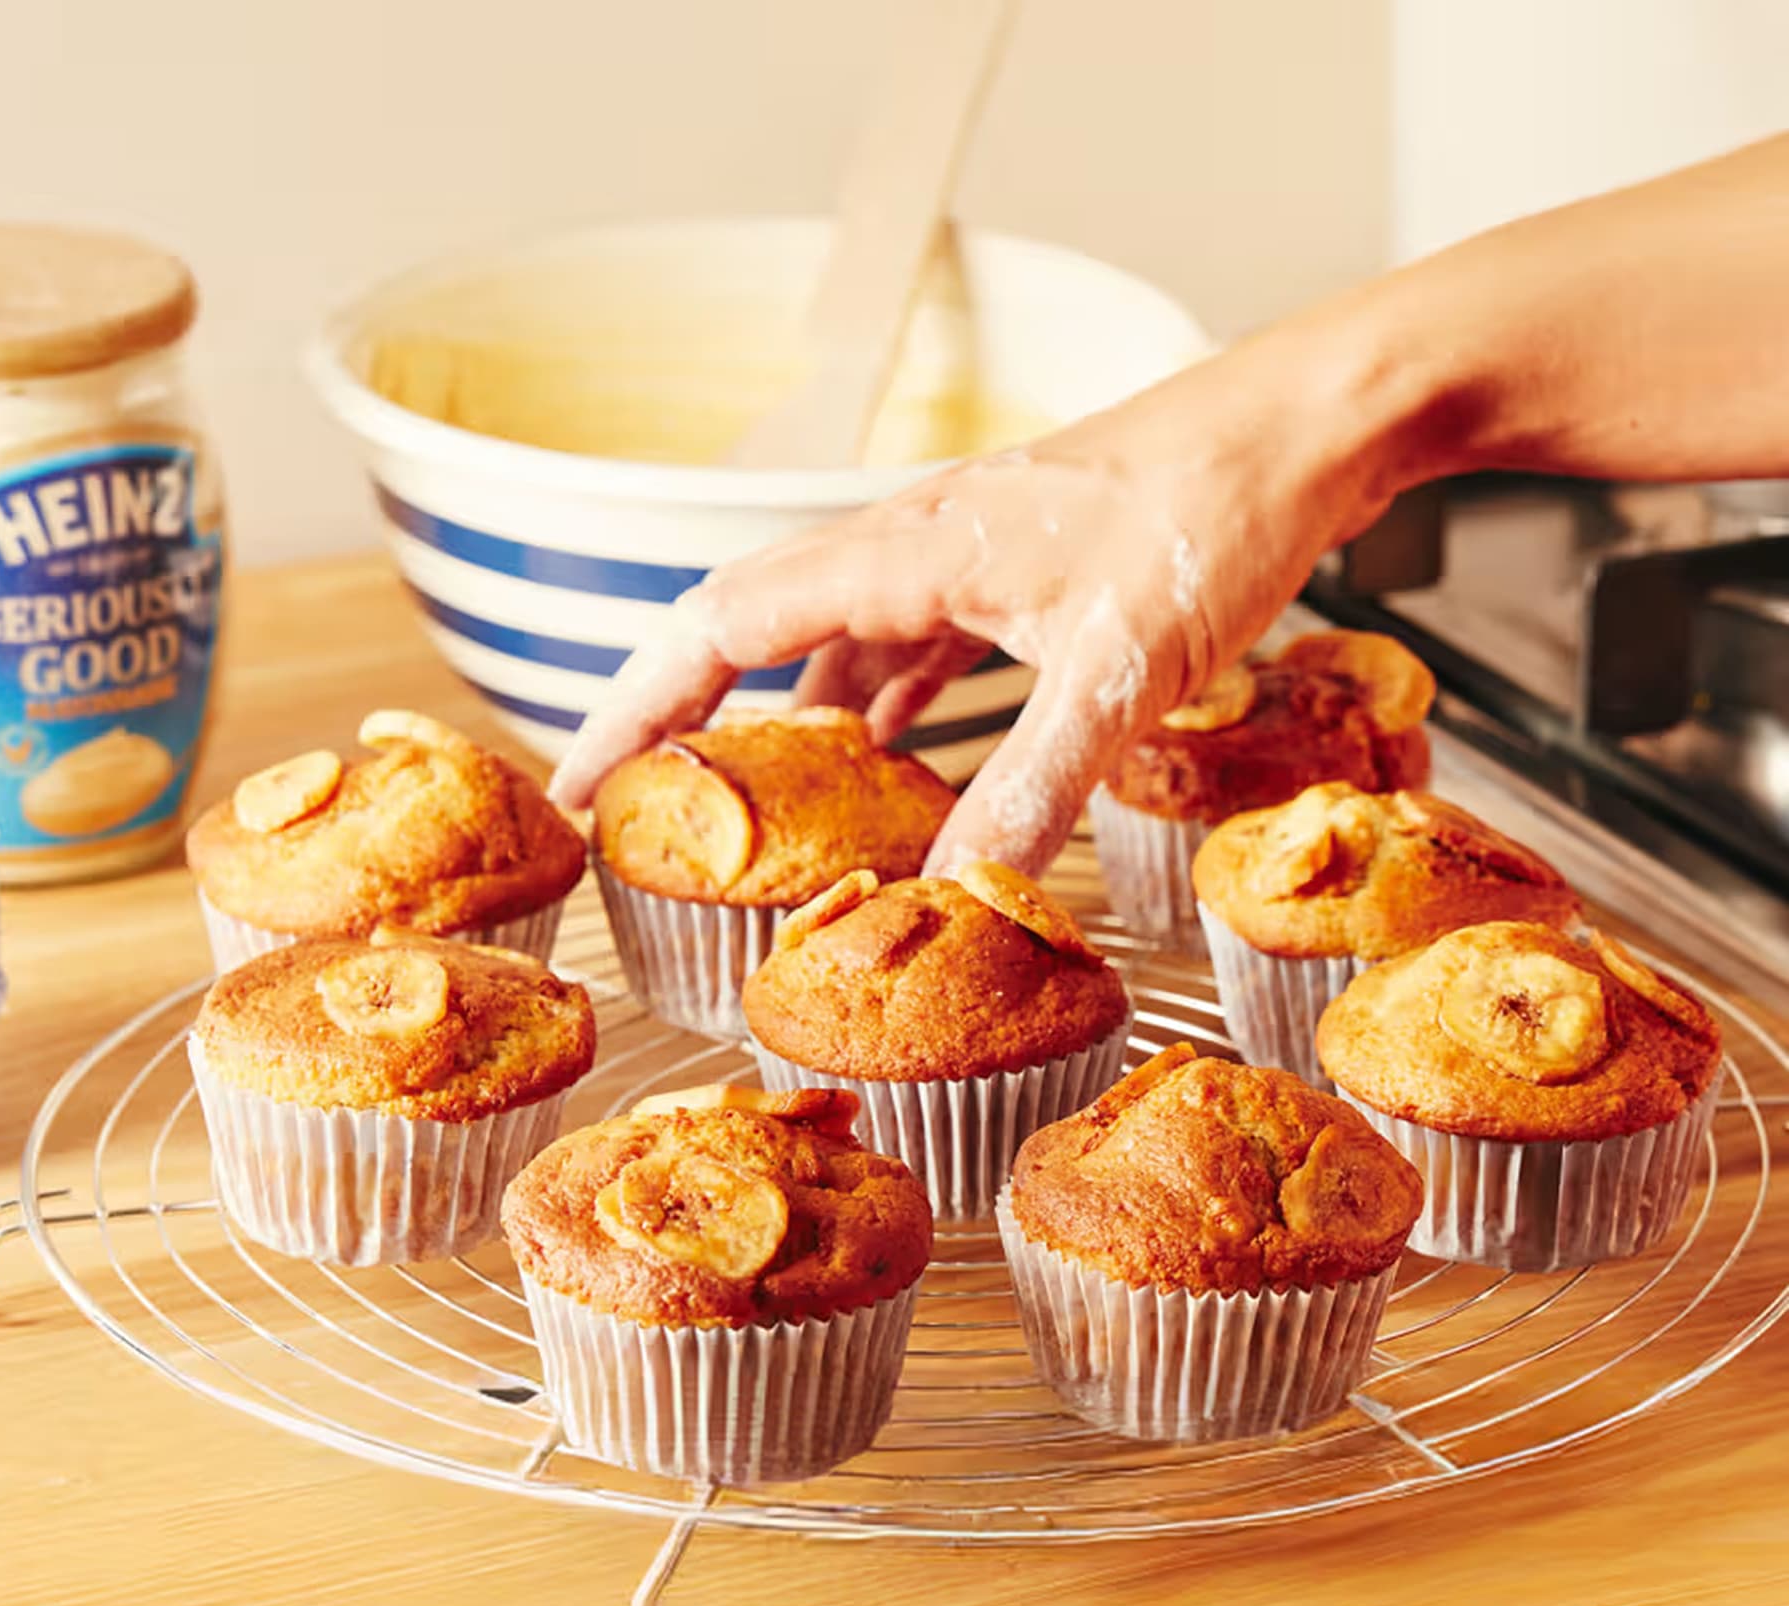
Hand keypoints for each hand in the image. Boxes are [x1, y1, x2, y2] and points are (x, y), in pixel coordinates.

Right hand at [549, 333, 1400, 874]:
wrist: (1306, 426)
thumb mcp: (1118, 672)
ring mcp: (961, 551)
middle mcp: (912, 542)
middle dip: (683, 718)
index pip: (719, 628)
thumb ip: (1030, 788)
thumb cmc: (1214, 512)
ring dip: (782, 719)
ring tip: (753, 808)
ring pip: (829, 637)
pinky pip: (907, 641)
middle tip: (638, 808)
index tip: (581, 791)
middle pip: (750, 627)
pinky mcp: (1013, 567)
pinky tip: (890, 757)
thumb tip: (946, 897)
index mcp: (904, 551)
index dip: (638, 711)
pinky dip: (877, 706)